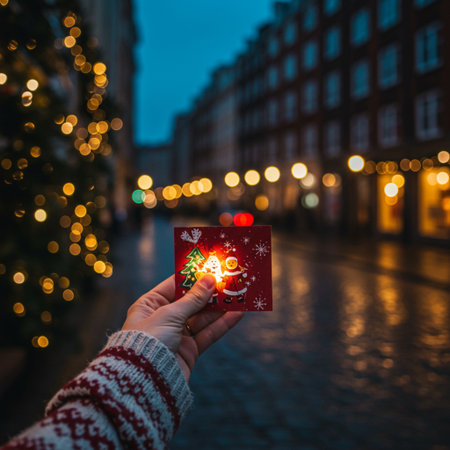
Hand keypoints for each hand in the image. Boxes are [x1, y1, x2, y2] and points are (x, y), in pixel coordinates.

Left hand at [122, 274, 244, 380]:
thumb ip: (192, 298)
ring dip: (220, 307)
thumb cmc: (149, 340)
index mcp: (149, 305)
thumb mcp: (170, 314)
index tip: (210, 267)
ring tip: (238, 294)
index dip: (192, 276)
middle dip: (210, 292)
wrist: (144, 382)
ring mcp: (176, 335)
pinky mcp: (189, 351)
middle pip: (191, 301)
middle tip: (229, 280)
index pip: (173, 285)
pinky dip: (223, 324)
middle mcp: (162, 319)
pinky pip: (208, 333)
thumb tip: (209, 279)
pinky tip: (237, 313)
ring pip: (202, 317)